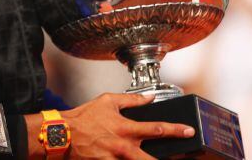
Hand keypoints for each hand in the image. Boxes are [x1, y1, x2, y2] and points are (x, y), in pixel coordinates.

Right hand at [29, 93, 194, 158]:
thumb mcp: (107, 101)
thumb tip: (149, 98)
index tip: (189, 131)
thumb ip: (130, 100)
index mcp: (126, 128)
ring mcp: (115, 159)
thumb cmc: (83, 118)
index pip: (157, 129)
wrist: (62, 134)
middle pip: (153, 159)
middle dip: (170, 159)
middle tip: (183, 158)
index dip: (176, 130)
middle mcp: (124, 147)